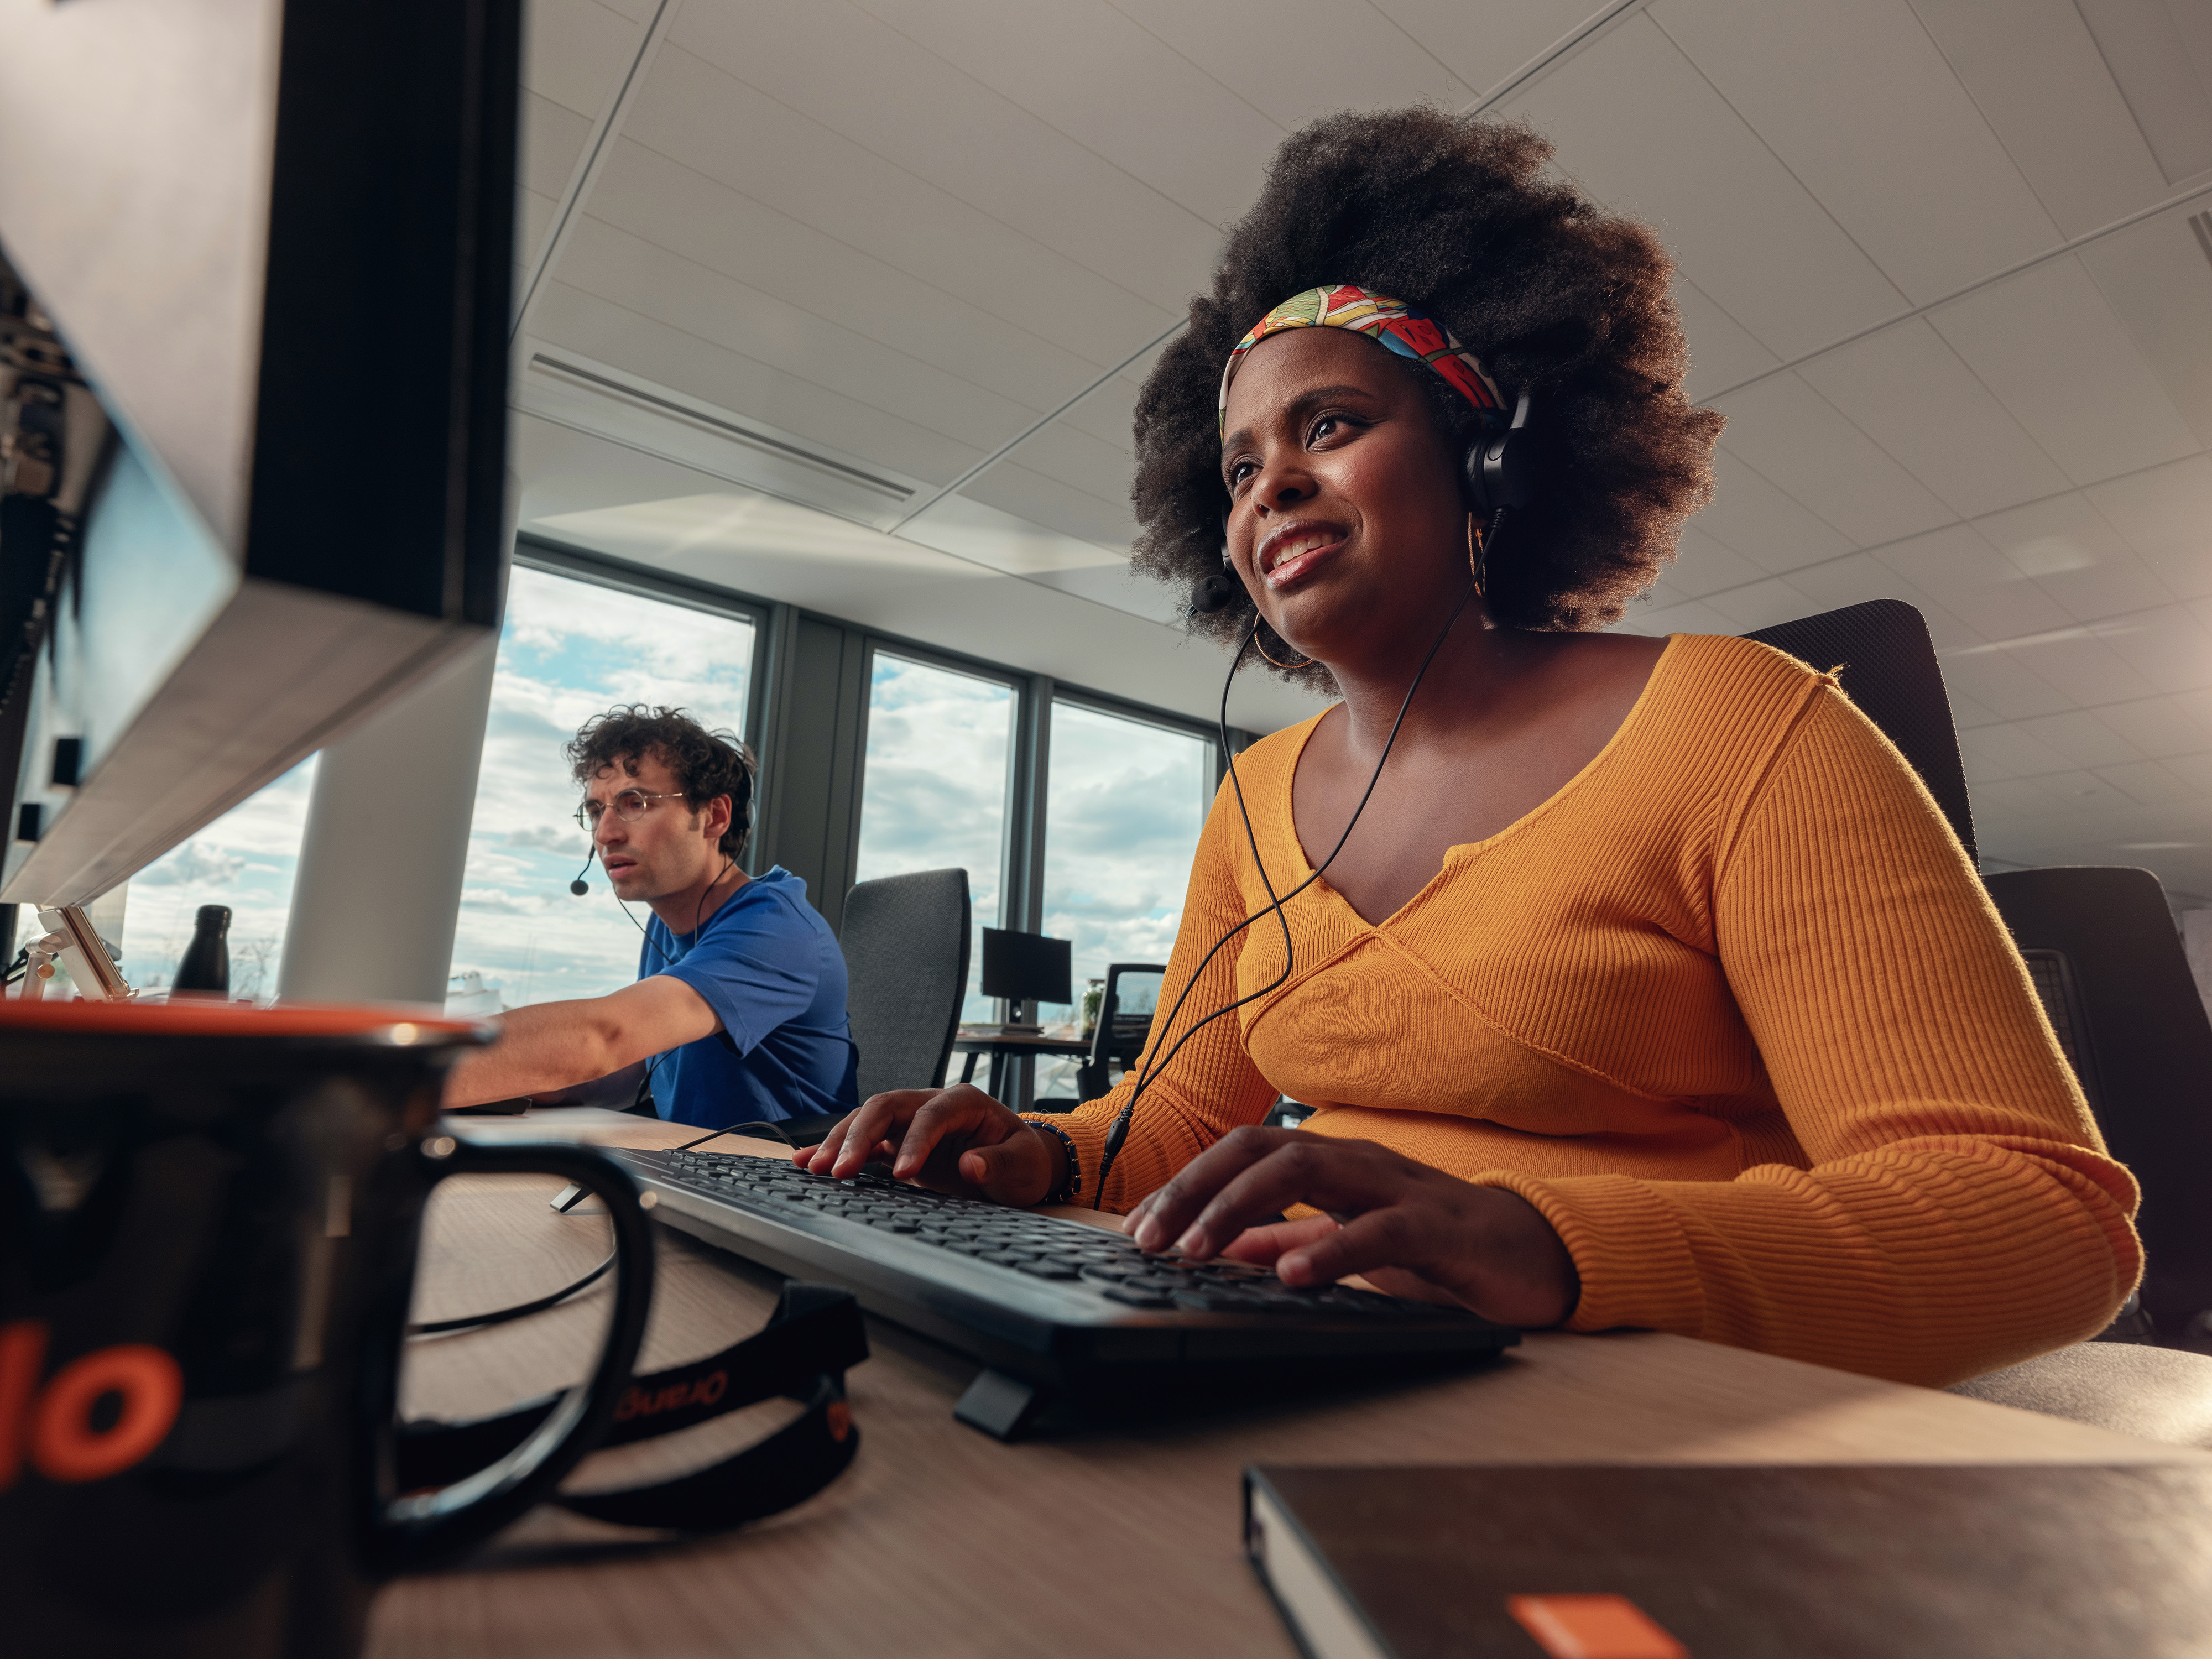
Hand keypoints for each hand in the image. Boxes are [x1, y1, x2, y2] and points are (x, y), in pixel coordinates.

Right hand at [794, 1084, 1063, 1204]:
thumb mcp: (1024, 1165)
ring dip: (840, 1143)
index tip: (905, 1174)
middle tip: (838, 1171)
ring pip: (867, 1121)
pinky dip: (838, 1152)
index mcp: (964, 1102)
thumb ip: (1001, 1163)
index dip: (915, 1141)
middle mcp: (931, 1104)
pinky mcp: (898, 1143)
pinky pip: (863, 1143)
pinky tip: (809, 1162)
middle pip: (886, 1108)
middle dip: (858, 1136)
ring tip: (814, 1168)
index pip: (931, 1114)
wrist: (1018, 1166)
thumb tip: (972, 1165)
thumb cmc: (1024, 1161)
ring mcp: (911, 1122)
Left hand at [1125, 1127, 1578, 1327]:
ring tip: (1200, 1250)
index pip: (1243, 1153)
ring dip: (1242, 1206)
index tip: (1140, 1229)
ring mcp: (1398, 1187)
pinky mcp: (1438, 1225)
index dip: (1187, 1184)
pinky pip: (1378, 1229)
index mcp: (1332, 1164)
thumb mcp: (1346, 1238)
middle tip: (1151, 1239)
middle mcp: (1357, 1161)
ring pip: (1307, 1167)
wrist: (1534, 1254)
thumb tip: (1220, 1245)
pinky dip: (1330, 1248)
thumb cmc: (1437, 1244)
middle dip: (1197, 1189)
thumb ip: (1287, 1235)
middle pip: (1261, 1148)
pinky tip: (1292, 1273)